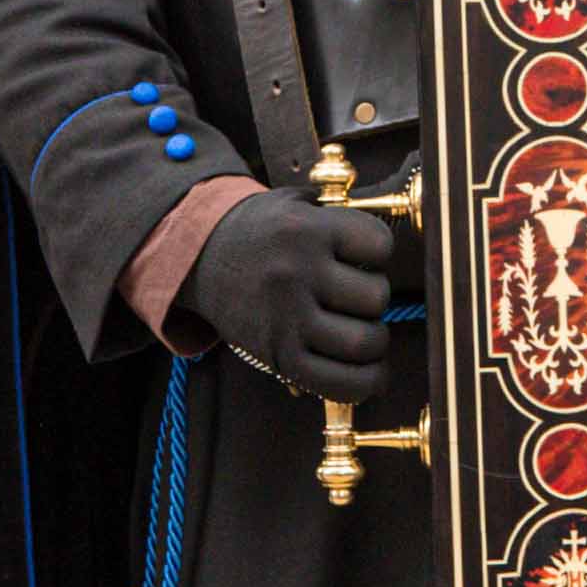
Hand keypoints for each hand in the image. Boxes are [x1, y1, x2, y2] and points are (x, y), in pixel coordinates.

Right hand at [188, 186, 397, 398]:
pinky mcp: (278, 357)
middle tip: (358, 297)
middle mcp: (296, 274)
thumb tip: (387, 250)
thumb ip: (341, 217)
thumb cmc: (263, 232)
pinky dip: (366, 380)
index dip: (378, 252)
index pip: (378, 245)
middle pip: (375, 297)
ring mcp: (286, 319)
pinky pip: (339, 382)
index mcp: (305, 230)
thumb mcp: (295, 204)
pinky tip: (363, 367)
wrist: (200, 256)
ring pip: (363, 342)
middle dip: (375, 299)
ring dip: (374, 340)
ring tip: (361, 330)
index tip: (363, 256)